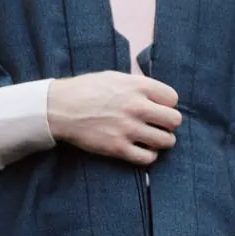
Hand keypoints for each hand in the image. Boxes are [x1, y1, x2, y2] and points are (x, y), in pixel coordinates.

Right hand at [46, 72, 181, 166]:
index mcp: (138, 86)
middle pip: (174, 120)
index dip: (167, 105)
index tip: (158, 108)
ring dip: (161, 141)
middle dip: (168, 124)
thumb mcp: (115, 77)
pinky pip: (148, 158)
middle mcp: (137, 107)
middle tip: (158, 125)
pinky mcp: (118, 148)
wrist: (60, 108)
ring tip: (152, 139)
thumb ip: (138, 85)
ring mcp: (128, 128)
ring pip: (166, 141)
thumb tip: (158, 95)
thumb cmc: (87, 90)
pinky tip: (141, 149)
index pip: (172, 98)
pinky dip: (149, 155)